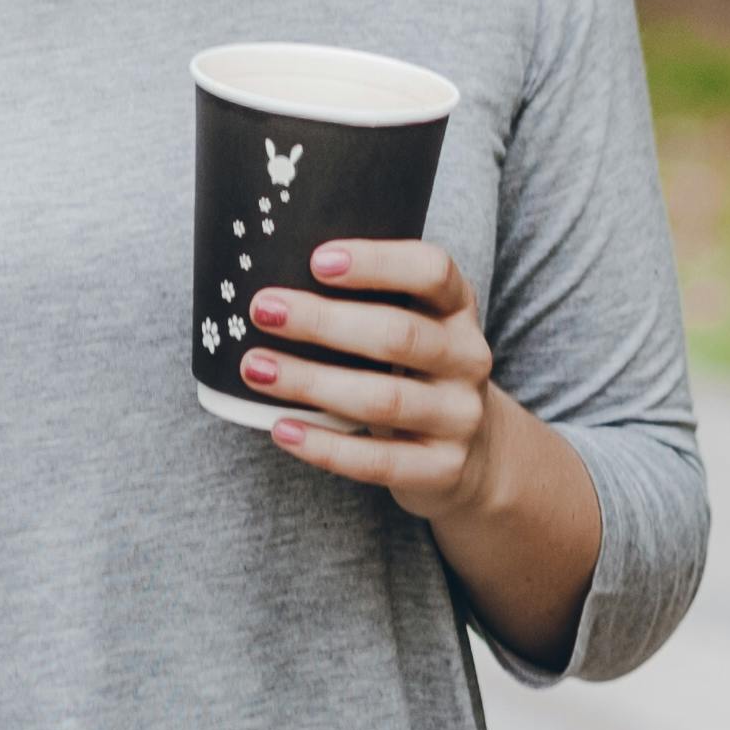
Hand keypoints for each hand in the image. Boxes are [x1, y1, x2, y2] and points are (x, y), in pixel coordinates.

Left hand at [244, 238, 607, 664]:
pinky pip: (378, 461)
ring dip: (311, 382)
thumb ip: (368, 300)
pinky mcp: (443, 469)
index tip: (316, 261)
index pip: (432, 271)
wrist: (473, 453)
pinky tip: (281, 429)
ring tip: (256, 368)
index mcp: (457, 308)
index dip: (377, 263)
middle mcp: (468, 357)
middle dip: (323, 322)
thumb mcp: (413, 324)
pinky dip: (324, 446)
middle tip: (263, 310)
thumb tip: (272, 277)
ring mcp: (460, 417)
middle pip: (398, 335)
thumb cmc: (415, 372)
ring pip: (384, 399)